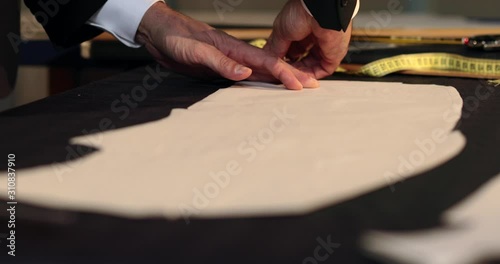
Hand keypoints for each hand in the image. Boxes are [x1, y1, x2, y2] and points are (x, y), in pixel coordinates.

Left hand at [135, 2, 317, 89]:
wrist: (158, 33)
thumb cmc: (175, 36)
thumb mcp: (196, 50)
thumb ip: (220, 62)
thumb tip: (244, 73)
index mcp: (234, 49)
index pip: (266, 62)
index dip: (285, 73)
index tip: (300, 85)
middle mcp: (235, 56)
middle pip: (269, 68)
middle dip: (292, 76)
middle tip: (313, 86)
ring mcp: (229, 63)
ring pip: (259, 74)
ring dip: (278, 82)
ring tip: (297, 89)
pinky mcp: (219, 70)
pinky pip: (244, 80)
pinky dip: (259, 85)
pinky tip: (265, 92)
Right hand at [264, 0, 351, 78]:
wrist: (318, 12)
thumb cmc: (301, 13)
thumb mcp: (280, 32)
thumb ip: (276, 48)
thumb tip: (270, 59)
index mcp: (303, 30)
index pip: (294, 50)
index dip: (285, 61)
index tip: (276, 68)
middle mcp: (314, 38)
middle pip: (302, 60)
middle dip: (292, 69)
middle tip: (282, 75)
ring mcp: (324, 48)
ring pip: (311, 67)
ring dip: (300, 75)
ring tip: (290, 79)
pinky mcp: (332, 56)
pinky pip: (321, 71)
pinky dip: (311, 77)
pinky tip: (300, 79)